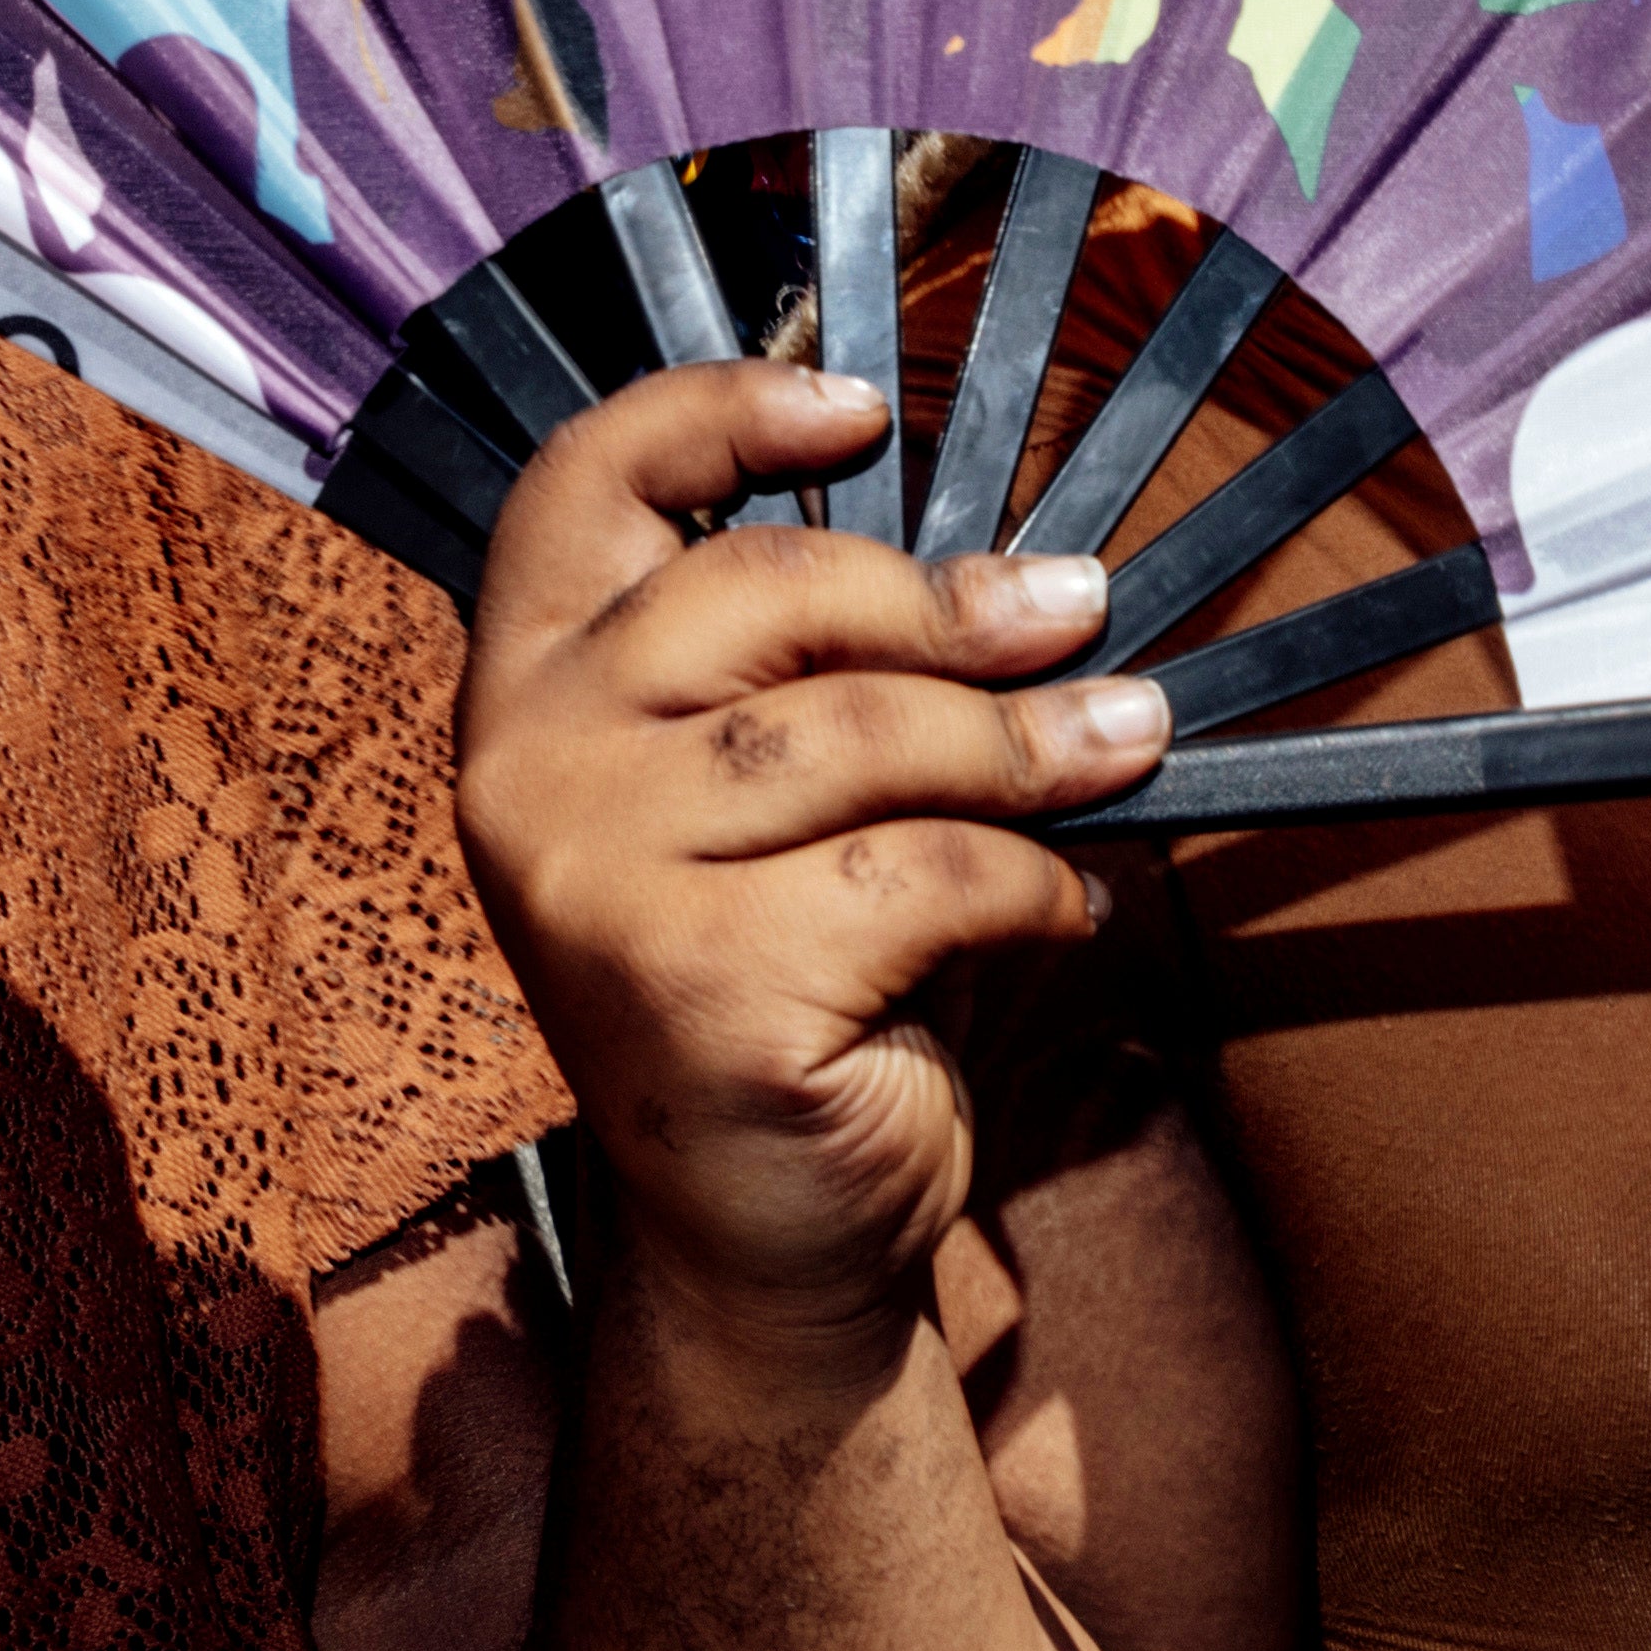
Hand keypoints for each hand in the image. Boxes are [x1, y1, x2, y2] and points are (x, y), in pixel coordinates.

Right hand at [441, 358, 1171, 1343]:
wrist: (761, 1241)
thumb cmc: (792, 982)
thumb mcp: (786, 798)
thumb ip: (836, 670)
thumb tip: (1035, 565)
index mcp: (530, 686)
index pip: (582, 482)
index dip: (723, 411)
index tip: (865, 409)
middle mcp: (527, 765)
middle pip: (769, 590)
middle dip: (955, 601)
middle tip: (1080, 611)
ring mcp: (593, 877)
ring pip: (865, 733)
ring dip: (1030, 739)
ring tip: (1123, 744)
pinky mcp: (696, 984)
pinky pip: (919, 872)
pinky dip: (1026, 882)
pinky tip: (1064, 908)